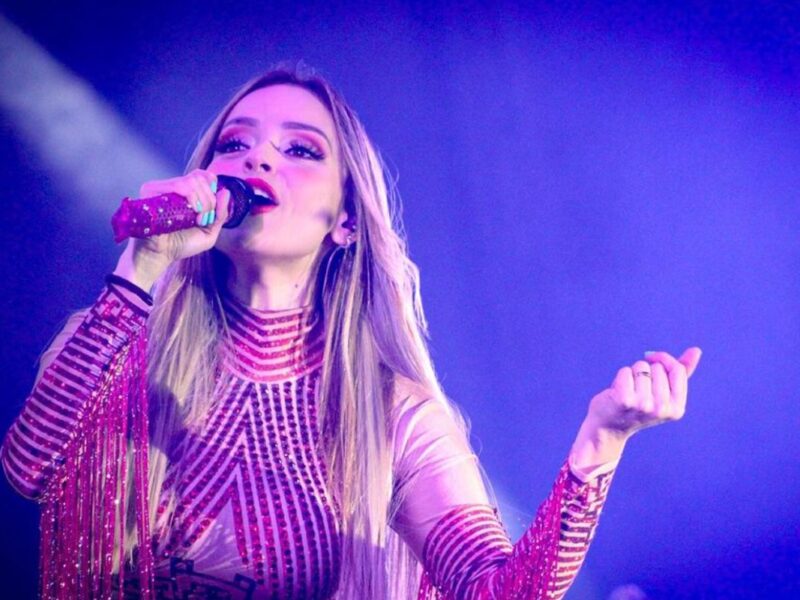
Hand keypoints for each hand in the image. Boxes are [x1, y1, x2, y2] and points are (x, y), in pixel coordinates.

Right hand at [114, 169, 230, 289]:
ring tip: (197, 220)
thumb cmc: (182, 245)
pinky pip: (179, 185)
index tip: (213, 207)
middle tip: (204, 219)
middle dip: (210, 201)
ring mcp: (162, 187)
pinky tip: (191, 215)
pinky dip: (192, 199)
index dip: (212, 187)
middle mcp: (173, 188)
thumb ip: (220, 214)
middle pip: (201, 178)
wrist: (161, 255)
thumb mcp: (209, 232)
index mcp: (186, 194)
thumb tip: (226, 191)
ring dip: (202, 202)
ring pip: (192, 181)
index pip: (203, 175)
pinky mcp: (152, 190)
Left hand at [585, 347, 702, 440]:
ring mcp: (644, 405)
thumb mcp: (663, 393)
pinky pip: (626, 371)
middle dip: (646, 372)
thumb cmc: (637, 406)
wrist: (608, 428)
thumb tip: (696, 350)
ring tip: (628, 392)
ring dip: (632, 374)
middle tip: (637, 391)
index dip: (664, 360)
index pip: (678, 370)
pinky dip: (621, 376)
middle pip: (657, 367)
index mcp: (677, 409)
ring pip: (641, 367)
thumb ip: (681, 373)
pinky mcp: (625, 399)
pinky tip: (617, 392)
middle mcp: (662, 409)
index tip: (653, 361)